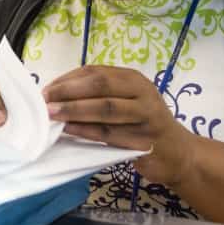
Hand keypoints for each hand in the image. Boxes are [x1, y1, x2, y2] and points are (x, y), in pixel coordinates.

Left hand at [43, 65, 197, 187]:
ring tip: (52, 115)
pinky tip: (69, 131)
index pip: (95, 72)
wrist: (178, 153)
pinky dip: (86, 131)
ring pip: (105, 109)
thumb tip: (57, 94)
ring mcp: (146, 116)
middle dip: (69, 93)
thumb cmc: (144, 124)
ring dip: (75, 111)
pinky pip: (110, 134)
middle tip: (45, 101)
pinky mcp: (144, 139)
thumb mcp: (127, 101)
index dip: (68, 79)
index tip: (46, 89)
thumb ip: (100, 95)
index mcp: (133, 79)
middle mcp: (142, 92)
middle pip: (100, 86)